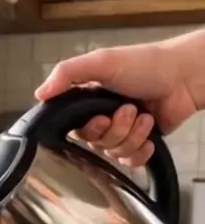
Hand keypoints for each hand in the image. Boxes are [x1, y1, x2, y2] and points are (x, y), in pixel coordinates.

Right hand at [35, 30, 204, 164]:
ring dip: (132, 135)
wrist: (183, 77)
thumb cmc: (146, 64)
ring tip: (144, 115)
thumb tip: (40, 93)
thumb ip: (67, 73)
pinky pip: (131, 162)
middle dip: (115, 129)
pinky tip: (150, 133)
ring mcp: (123, 132)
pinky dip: (141, 150)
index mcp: (89, 100)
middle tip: (128, 109)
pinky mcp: (141, 143)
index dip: (89, 128)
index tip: (101, 117)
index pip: (74, 128)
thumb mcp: (101, 61)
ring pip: (114, 154)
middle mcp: (104, 117)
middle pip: (95, 144)